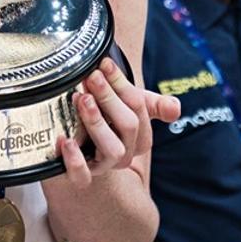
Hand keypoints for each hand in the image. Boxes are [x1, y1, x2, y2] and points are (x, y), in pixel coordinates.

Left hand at [58, 57, 180, 187]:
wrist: (83, 149)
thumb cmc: (107, 120)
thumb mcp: (129, 107)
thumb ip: (152, 104)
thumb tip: (175, 108)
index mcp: (141, 136)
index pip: (138, 107)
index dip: (120, 84)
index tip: (104, 64)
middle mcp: (126, 152)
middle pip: (128, 125)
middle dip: (109, 98)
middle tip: (92, 77)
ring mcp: (105, 165)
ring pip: (112, 149)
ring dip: (97, 122)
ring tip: (82, 100)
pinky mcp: (82, 175)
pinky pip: (82, 177)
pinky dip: (75, 161)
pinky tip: (66, 141)